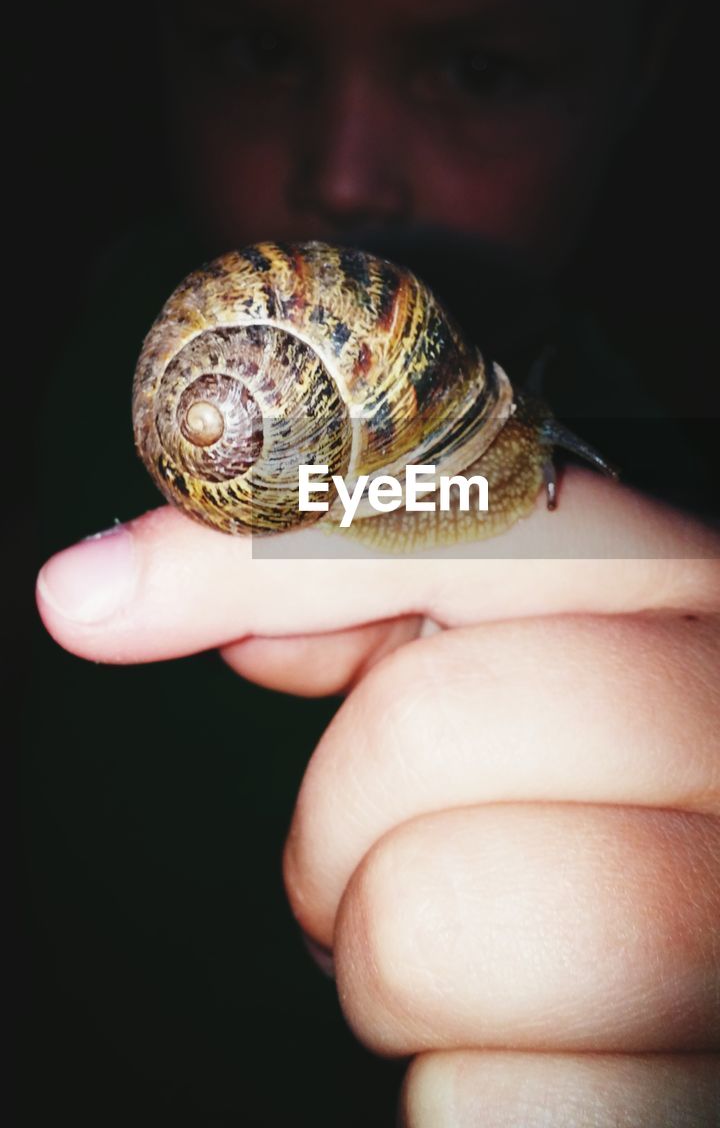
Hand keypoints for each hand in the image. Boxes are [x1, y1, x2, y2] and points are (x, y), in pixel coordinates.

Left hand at [37, 470, 719, 1124]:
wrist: (711, 980)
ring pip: (423, 926)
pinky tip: (529, 1041)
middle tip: (373, 848)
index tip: (101, 599)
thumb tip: (113, 588)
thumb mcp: (503, 659)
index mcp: (696, 613)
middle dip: (336, 810)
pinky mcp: (683, 1095)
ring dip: (386, 958)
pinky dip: (459, 1087)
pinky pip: (474, 1102)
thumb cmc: (592, 808)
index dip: (274, 557)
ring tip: (463, 947)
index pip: (470, 523)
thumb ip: (346, 592)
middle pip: (418, 730)